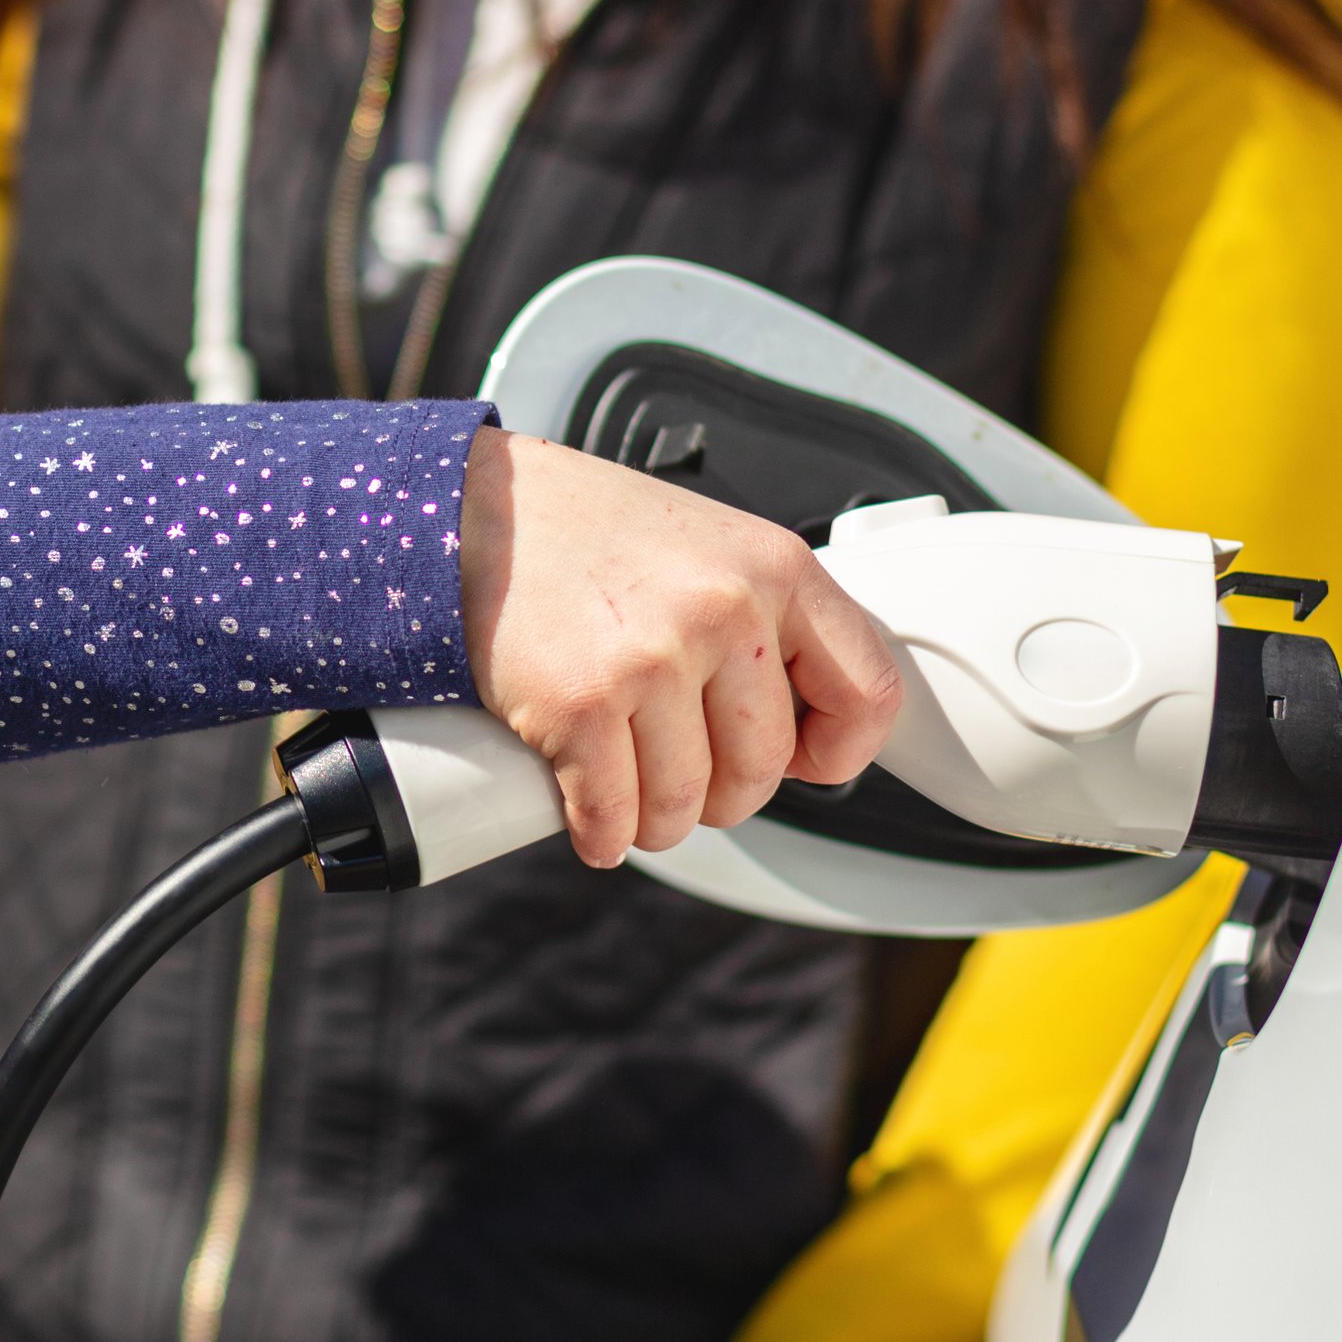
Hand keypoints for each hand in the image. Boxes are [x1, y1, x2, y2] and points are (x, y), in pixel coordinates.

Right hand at [458, 429, 898, 866]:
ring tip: (625, 786)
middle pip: (763, 770)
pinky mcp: (580, 705)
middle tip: (678, 769)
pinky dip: (601, 834)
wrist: (473, 507)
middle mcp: (725, 612)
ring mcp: (653, 660)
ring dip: (653, 819)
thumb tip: (804, 728)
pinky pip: (614, 816)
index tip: (801, 759)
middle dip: (719, 793)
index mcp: (775, 567)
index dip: (836, 751)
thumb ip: (766, 620)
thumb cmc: (584, 530)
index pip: (868, 693)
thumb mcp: (709, 547)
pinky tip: (589, 816)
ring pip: (687, 806)